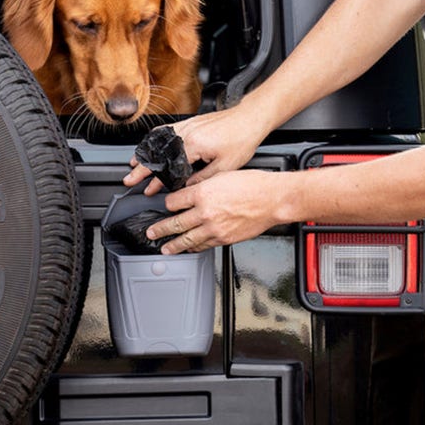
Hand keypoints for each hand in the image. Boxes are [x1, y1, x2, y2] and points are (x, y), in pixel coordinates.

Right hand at [123, 104, 267, 194]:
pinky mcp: (191, 121)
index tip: (148, 190)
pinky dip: (156, 138)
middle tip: (130, 178)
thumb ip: (202, 179)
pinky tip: (152, 143)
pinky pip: (167, 130)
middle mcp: (187, 133)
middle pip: (157, 153)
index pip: (168, 167)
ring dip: (145, 152)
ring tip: (134, 163)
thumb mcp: (224, 167)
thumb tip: (186, 188)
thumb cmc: (242, 140)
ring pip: (158, 140)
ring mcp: (187, 125)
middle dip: (141, 168)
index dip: (156, 181)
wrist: (250, 118)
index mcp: (194, 145)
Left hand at [144, 170, 288, 253]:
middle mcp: (205, 212)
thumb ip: (204, 186)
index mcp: (202, 193)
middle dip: (160, 229)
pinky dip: (194, 248)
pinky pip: (204, 245)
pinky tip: (189, 249)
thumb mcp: (222, 176)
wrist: (272, 200)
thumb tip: (192, 192)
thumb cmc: (253, 185)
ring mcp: (214, 228)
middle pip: (175, 223)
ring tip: (164, 248)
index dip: (167, 203)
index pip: (174, 201)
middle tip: (151, 233)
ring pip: (187, 239)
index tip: (165, 205)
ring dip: (173, 244)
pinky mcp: (224, 239)